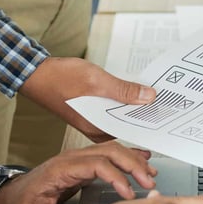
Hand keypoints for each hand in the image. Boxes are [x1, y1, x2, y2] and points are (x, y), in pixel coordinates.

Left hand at [0, 141, 156, 203]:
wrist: (8, 198)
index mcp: (59, 171)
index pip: (96, 164)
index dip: (116, 177)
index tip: (130, 193)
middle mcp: (70, 159)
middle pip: (108, 151)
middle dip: (132, 165)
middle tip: (149, 181)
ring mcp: (77, 159)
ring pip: (111, 150)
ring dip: (133, 159)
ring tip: (151, 173)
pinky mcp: (82, 164)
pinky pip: (109, 154)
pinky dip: (127, 156)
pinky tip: (142, 158)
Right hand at [19, 57, 156, 141]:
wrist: (34, 73)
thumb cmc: (59, 79)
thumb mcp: (97, 81)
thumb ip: (124, 90)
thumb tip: (148, 96)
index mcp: (98, 128)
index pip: (132, 130)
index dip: (150, 123)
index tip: (168, 117)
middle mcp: (97, 129)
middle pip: (129, 124)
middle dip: (147, 115)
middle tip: (168, 106)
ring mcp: (94, 121)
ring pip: (123, 116)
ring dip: (137, 107)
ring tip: (156, 99)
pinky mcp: (92, 111)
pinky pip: (114, 109)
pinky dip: (125, 101)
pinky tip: (136, 94)